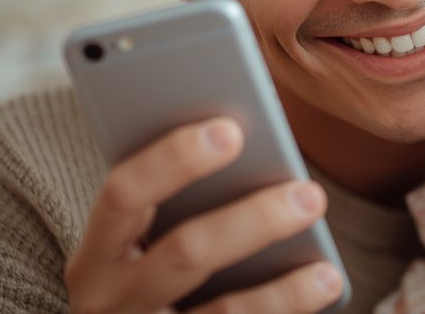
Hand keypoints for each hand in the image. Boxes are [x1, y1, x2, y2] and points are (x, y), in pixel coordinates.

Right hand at [65, 116, 344, 312]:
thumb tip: (246, 134)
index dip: (173, 159)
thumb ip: (179, 194)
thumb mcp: (147, 234)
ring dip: (284, 284)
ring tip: (328, 265)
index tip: (231, 129)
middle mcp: (111, 300)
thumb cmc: (154, 263)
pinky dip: (287, 306)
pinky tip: (326, 281)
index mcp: (96, 253)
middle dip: (253, 220)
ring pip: (223, 310)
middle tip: (310, 193)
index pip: (124, 194)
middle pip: (186, 253)